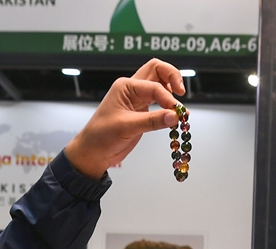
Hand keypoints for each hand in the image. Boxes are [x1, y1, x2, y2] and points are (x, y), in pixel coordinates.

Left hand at [64, 59, 186, 179]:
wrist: (93, 152)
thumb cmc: (101, 136)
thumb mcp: (127, 127)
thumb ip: (152, 121)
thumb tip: (175, 116)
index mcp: (125, 86)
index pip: (154, 86)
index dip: (168, 99)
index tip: (176, 113)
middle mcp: (132, 88)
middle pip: (158, 70)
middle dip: (173, 77)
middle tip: (182, 92)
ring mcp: (137, 99)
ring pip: (160, 83)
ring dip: (172, 90)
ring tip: (179, 107)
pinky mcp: (142, 110)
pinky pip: (159, 100)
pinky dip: (169, 104)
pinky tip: (174, 114)